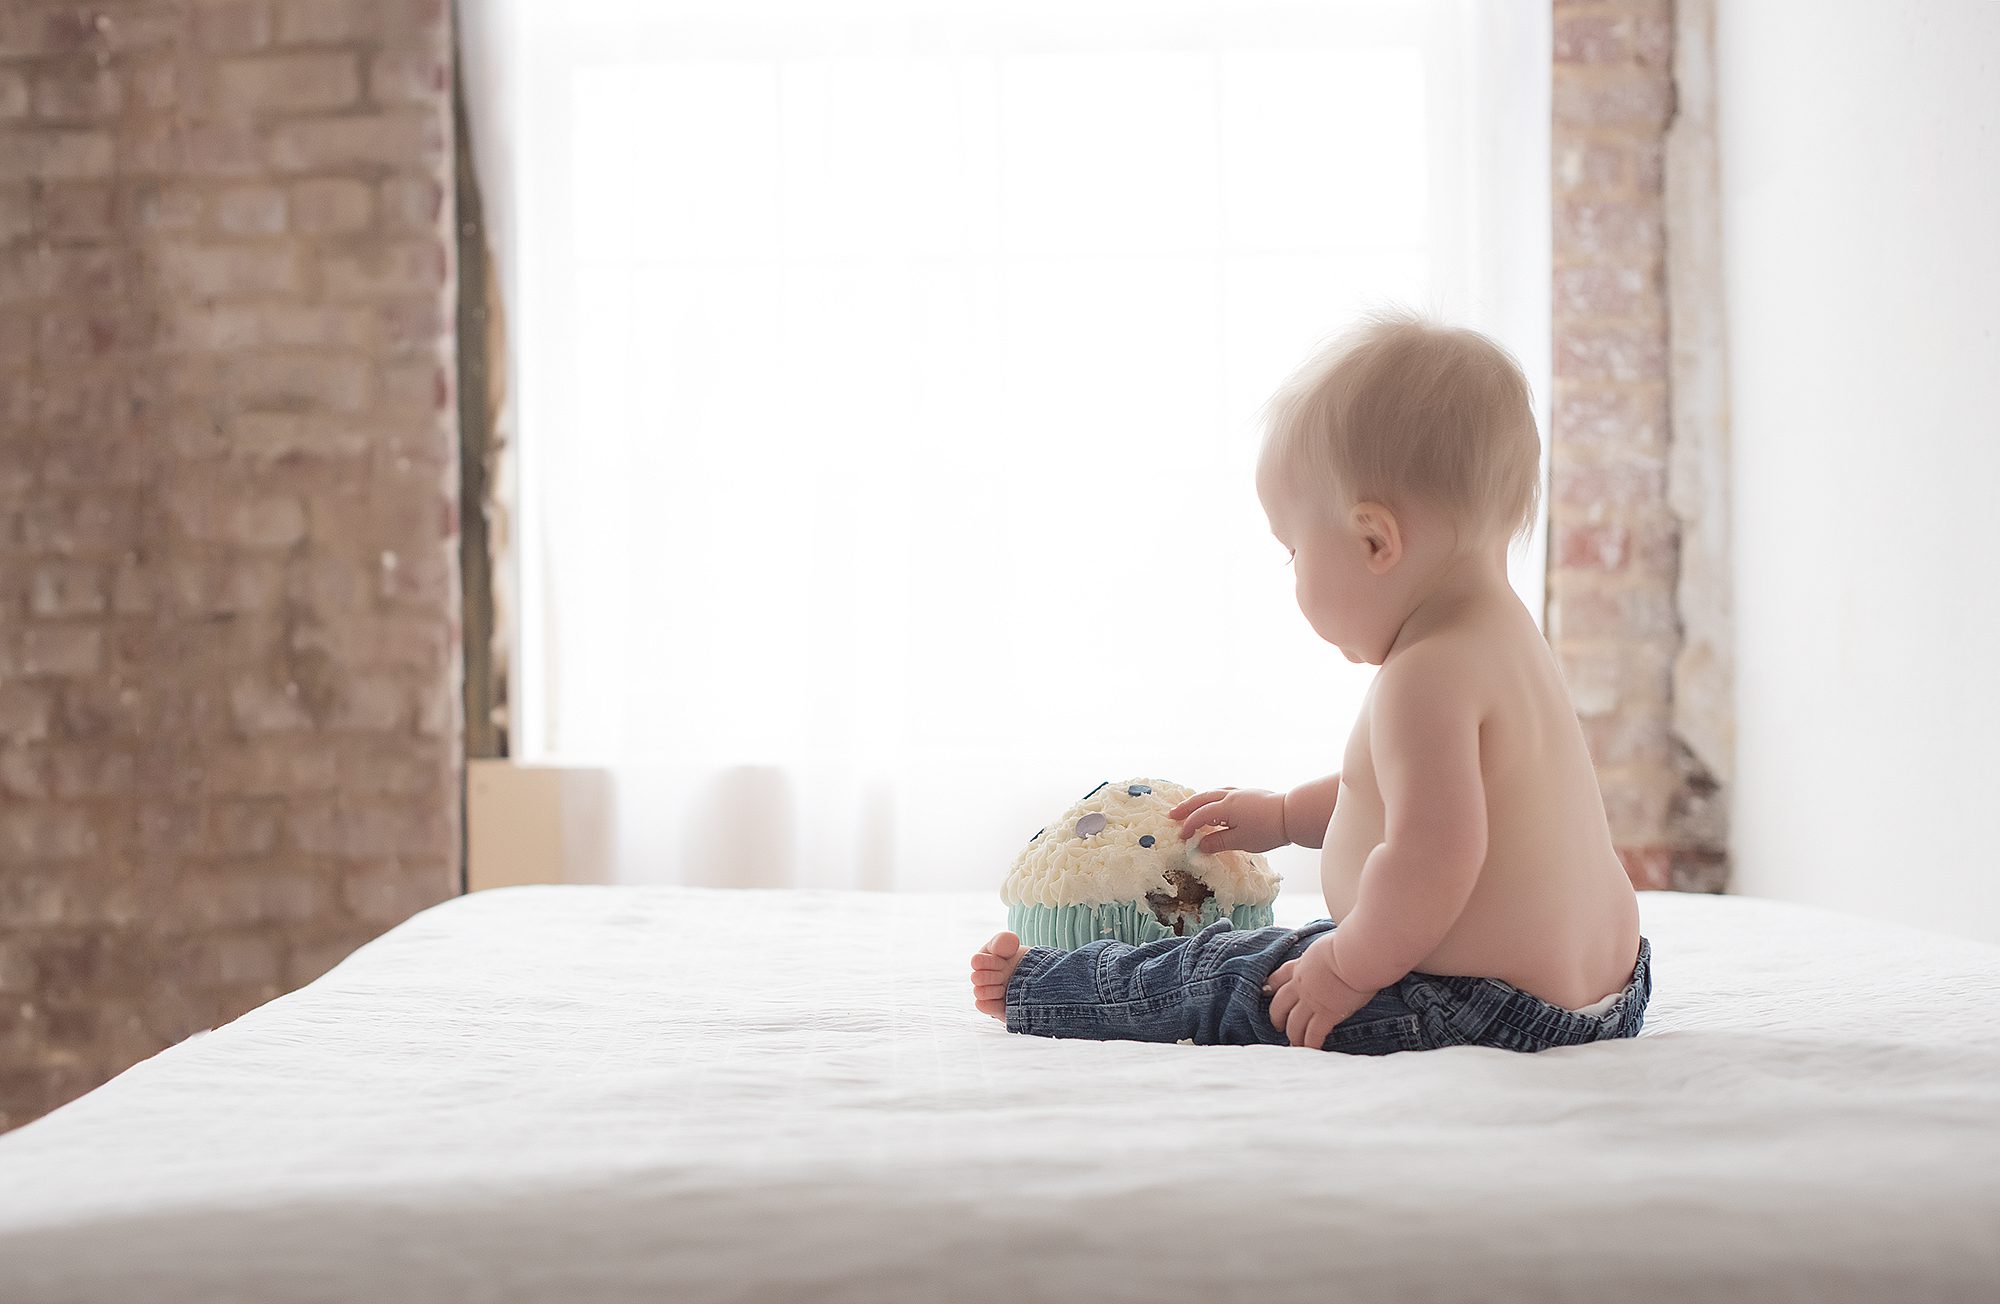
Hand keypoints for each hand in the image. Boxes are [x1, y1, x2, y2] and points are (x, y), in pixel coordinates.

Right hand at [1167, 787, 1288, 853]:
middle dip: (1186, 807)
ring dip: (1199, 800)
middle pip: (1202, 799)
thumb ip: (1218, 842)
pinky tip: (1216, 802)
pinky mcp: (1250, 794)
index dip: (1189, 826)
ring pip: (1213, 792)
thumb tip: (1200, 845)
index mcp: (1225, 807)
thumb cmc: (1267, 830)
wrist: (1292, 814)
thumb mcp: (1240, 841)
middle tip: (1173, 814)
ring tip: (1191, 806)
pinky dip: (1213, 796)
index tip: (1181, 836)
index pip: (1200, 815)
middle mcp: (1230, 796)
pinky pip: (1224, 791)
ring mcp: (1241, 793)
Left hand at [1263, 936, 1376, 1048]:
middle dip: (1277, 1017)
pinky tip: (1311, 1050)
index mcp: (1301, 966)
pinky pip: (1314, 1034)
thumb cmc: (1348, 944)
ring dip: (1293, 1035)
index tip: (1265, 991)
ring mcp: (1312, 1001)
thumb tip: (1334, 949)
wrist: (1354, 955)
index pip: (1279, 976)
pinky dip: (1311, 1044)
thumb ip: (1325, 952)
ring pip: (1294, 1023)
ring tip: (1294, 1044)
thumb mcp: (1327, 943)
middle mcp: (1301, 985)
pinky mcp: (1327, 1014)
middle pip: (1280, 1004)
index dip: (1271, 985)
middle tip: (1278, 1025)